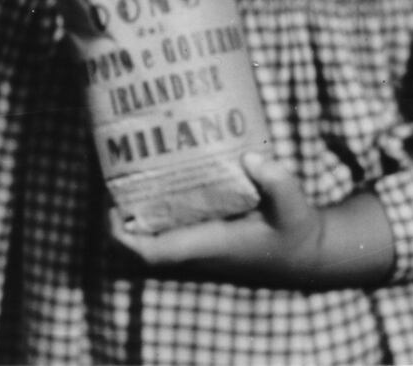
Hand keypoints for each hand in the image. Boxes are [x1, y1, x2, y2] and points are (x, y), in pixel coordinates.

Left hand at [108, 152, 394, 289]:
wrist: (304, 257)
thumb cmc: (294, 230)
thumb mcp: (293, 205)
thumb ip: (276, 182)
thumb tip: (252, 157)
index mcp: (209, 246)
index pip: (152, 253)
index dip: (124, 235)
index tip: (108, 205)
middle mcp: (195, 252)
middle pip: (138, 246)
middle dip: (117, 216)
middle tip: (110, 172)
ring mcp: (196, 249)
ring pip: (149, 239)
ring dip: (132, 212)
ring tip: (125, 166)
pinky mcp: (202, 240)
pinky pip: (165, 231)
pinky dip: (152, 211)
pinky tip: (155, 176)